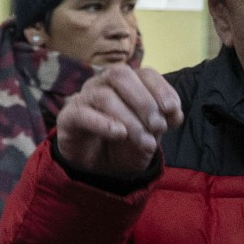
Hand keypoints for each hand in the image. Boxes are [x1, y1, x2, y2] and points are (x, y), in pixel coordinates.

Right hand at [55, 66, 182, 179]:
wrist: (98, 170)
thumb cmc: (125, 146)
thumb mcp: (150, 137)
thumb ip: (163, 122)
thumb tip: (174, 113)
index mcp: (127, 84)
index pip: (145, 73)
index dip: (161, 88)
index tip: (173, 110)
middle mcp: (104, 84)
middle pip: (121, 75)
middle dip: (144, 101)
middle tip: (158, 127)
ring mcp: (84, 98)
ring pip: (104, 95)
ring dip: (129, 119)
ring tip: (144, 141)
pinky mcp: (68, 117)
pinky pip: (82, 113)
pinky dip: (103, 123)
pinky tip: (119, 134)